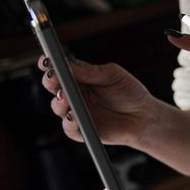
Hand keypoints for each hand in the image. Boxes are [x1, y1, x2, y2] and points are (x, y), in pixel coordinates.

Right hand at [38, 55, 155, 146]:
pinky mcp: (81, 130)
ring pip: (58, 107)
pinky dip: (69, 122)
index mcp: (80, 78)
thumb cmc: (129, 92)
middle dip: (50, 80)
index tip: (45, 60)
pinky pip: (69, 128)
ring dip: (60, 102)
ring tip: (66, 97)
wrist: (144, 116)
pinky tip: (73, 116)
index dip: (49, 64)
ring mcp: (76, 112)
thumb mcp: (113, 75)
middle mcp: (74, 94)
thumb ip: (91, 71)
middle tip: (53, 76)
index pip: (60, 69)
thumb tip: (68, 65)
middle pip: (53, 86)